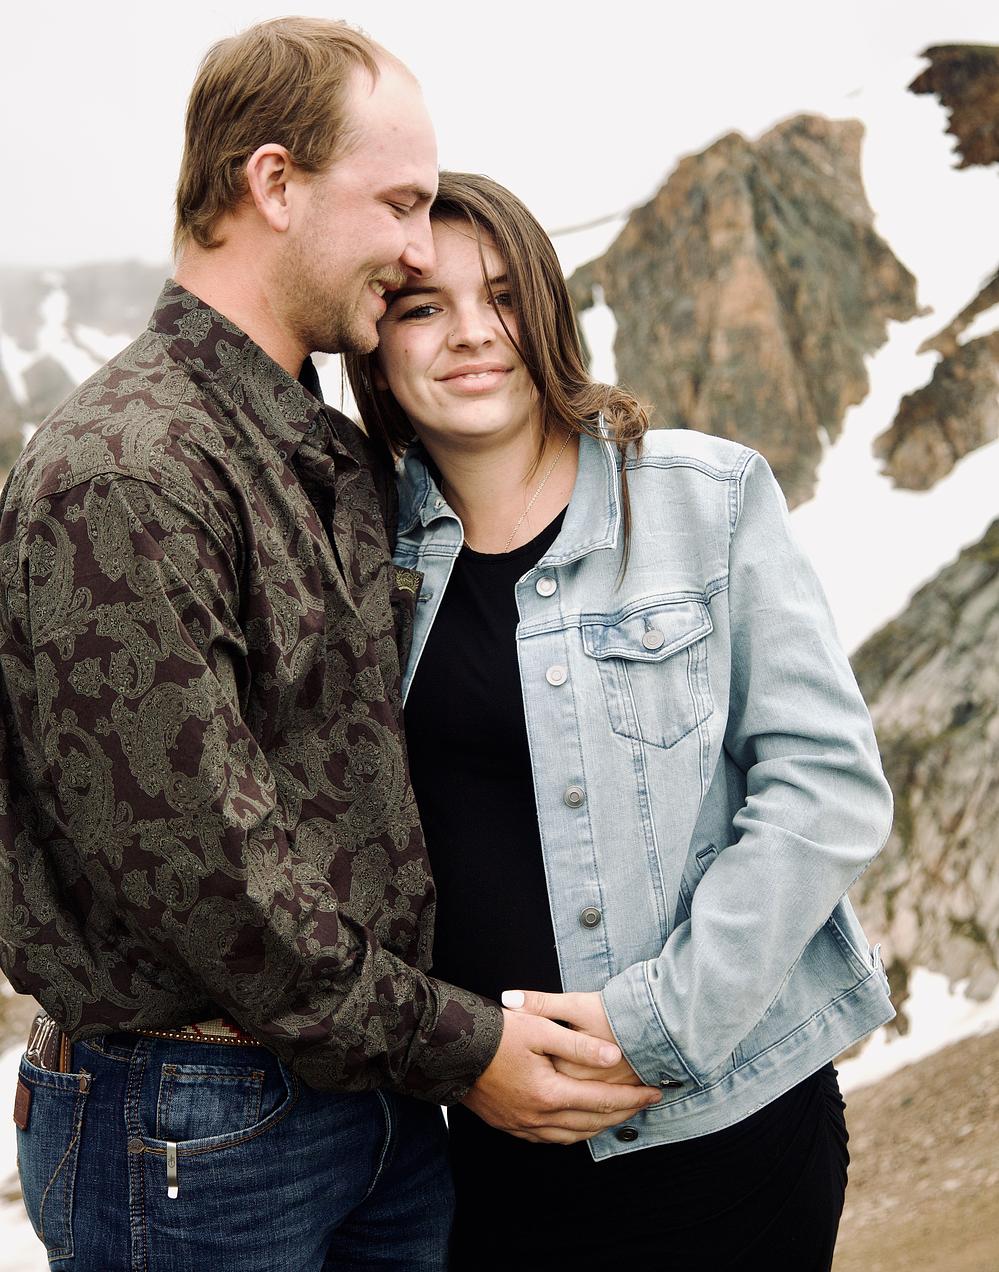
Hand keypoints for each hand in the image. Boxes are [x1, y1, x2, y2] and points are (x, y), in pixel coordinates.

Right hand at [461, 1007, 660, 1144]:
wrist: (450, 1048)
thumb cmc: (495, 1034)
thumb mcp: (539, 1029)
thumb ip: (579, 1045)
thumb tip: (614, 1057)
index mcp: (548, 1093)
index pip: (601, 1101)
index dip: (632, 1097)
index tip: (655, 1092)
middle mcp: (537, 1117)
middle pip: (591, 1123)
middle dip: (623, 1114)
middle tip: (645, 1103)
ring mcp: (521, 1125)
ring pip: (571, 1136)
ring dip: (599, 1127)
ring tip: (619, 1114)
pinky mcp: (509, 1125)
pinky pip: (549, 1138)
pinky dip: (572, 1132)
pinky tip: (578, 1123)